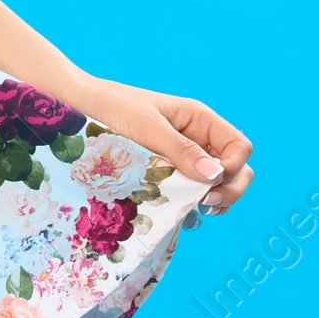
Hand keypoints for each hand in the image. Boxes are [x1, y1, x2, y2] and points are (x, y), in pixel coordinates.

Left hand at [67, 77, 253, 215]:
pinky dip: (192, 203)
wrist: (80, 106)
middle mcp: (197, 138)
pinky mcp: (166, 172)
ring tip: (196, 210)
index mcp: (199, 119)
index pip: (239, 146)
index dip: (233, 167)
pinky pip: (191, 190)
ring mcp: (183, 156)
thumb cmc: (112, 107)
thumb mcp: (147, 126)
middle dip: (229, 188)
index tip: (209, 182)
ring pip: (216, 183)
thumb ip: (180, 150)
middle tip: (205, 203)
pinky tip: (180, 211)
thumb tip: (215, 175)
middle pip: (235, 168)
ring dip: (213, 198)